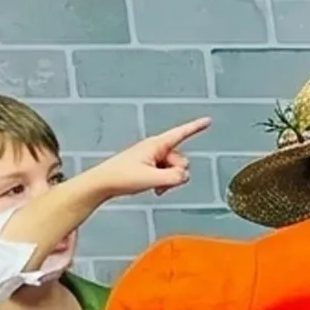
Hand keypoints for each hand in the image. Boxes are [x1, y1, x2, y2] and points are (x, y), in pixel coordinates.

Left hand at [81, 118, 207, 199]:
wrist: (102, 184)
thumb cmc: (121, 177)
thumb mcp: (152, 179)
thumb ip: (174, 178)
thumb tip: (185, 176)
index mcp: (156, 145)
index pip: (181, 133)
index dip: (196, 127)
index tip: (208, 121)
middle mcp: (156, 149)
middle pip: (181, 160)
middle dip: (176, 174)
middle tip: (159, 182)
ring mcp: (153, 158)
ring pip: (175, 169)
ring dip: (169, 180)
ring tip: (154, 186)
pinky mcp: (149, 166)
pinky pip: (167, 174)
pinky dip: (164, 183)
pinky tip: (155, 188)